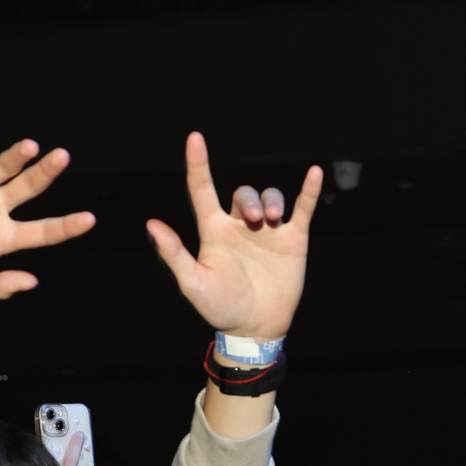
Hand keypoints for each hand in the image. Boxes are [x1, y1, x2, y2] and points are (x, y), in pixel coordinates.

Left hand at [144, 133, 321, 341]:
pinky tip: (314, 173)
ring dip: (272, 201)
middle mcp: (240, 225)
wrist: (255, 327)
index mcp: (214, 231)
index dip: (198, 164)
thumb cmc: (220, 307)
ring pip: (270, 197)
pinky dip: (308, 190)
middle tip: (258, 220)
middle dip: (250, 201)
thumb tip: (151, 224)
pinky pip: (302, 209)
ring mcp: (268, 231)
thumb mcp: (194, 283)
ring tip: (274, 218)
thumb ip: (175, 254)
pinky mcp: (293, 240)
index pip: (202, 190)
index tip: (195, 138)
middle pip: (243, 194)